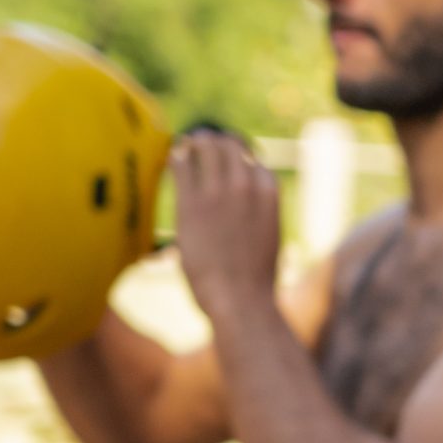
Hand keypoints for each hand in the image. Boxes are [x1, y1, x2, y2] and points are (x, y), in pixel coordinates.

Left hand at [171, 131, 280, 315]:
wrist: (241, 300)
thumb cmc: (254, 279)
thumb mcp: (268, 237)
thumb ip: (259, 215)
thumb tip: (249, 216)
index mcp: (269, 194)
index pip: (253, 158)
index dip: (237, 155)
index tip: (223, 158)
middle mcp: (247, 186)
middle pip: (229, 144)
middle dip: (214, 142)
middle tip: (199, 144)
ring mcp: (219, 192)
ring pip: (205, 146)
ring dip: (194, 143)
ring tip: (185, 147)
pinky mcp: (193, 203)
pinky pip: (181, 164)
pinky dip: (176, 157)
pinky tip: (172, 159)